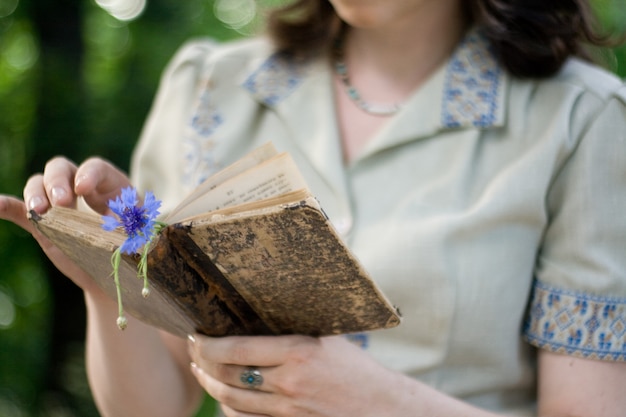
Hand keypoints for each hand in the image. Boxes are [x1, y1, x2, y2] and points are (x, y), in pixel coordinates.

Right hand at [0, 156, 130, 292]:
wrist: (119, 272)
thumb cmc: (136, 248)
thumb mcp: (140, 235)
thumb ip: (133, 227)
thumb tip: (132, 231)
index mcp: (111, 185)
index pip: (95, 167)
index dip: (89, 174)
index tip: (83, 190)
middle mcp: (81, 187)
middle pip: (61, 168)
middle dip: (58, 182)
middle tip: (62, 203)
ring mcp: (59, 204)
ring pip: (38, 184)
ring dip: (35, 194)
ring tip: (38, 211)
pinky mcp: (42, 223)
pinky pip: (18, 209)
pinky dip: (5, 205)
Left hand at [187, 334, 406, 416]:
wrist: (380, 407)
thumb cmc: (356, 367)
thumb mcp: (328, 337)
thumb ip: (296, 326)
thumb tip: (264, 306)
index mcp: (297, 352)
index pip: (236, 349)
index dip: (207, 344)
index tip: (197, 335)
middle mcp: (287, 381)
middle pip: (226, 374)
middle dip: (201, 361)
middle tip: (194, 349)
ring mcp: (286, 407)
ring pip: (230, 398)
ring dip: (208, 384)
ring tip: (199, 370)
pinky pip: (246, 415)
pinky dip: (226, 404)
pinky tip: (220, 393)